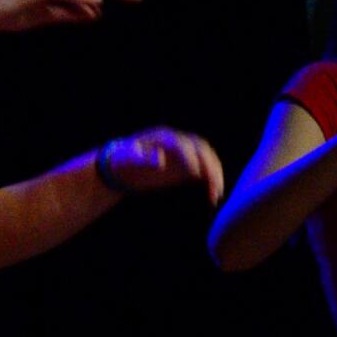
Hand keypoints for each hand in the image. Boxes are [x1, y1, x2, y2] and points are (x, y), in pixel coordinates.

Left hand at [100, 128, 226, 204]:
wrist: (121, 168)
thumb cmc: (121, 162)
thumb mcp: (127, 160)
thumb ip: (143, 159)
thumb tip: (161, 161)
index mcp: (163, 138)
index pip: (183, 144)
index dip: (190, 157)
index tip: (194, 173)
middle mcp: (177, 142)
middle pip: (201, 148)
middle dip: (209, 164)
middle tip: (214, 183)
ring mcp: (183, 154)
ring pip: (206, 160)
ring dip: (215, 174)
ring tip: (216, 193)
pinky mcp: (185, 167)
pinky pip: (204, 173)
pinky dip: (211, 183)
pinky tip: (212, 198)